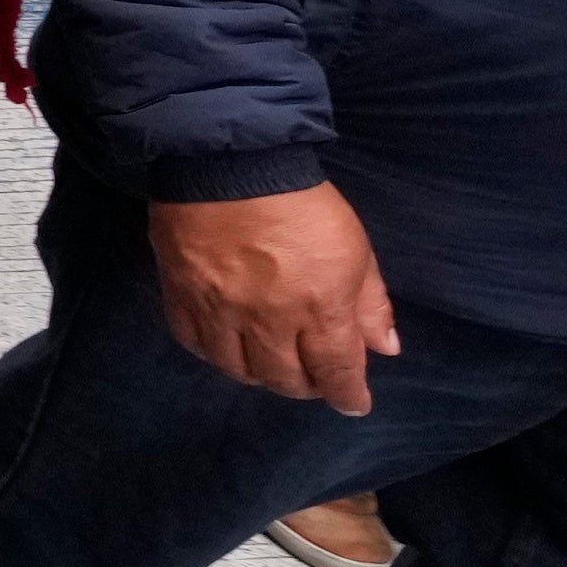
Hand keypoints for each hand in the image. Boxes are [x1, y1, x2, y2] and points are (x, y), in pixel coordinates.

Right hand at [153, 182, 396, 413]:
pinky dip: (213, 354)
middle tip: (313, 377)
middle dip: (306, 386)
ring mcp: (220, 312)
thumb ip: (370, 303)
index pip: (336, 371)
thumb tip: (384, 348)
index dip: (348, 394)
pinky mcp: (181, 295)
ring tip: (269, 364)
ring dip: (260, 375)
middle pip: (286, 379)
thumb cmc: (304, 203)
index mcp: (321, 308)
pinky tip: (225, 347)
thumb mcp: (355, 248)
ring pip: (238, 369)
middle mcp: (270, 321)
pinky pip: (194, 343)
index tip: (354, 403)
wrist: (230, 163)